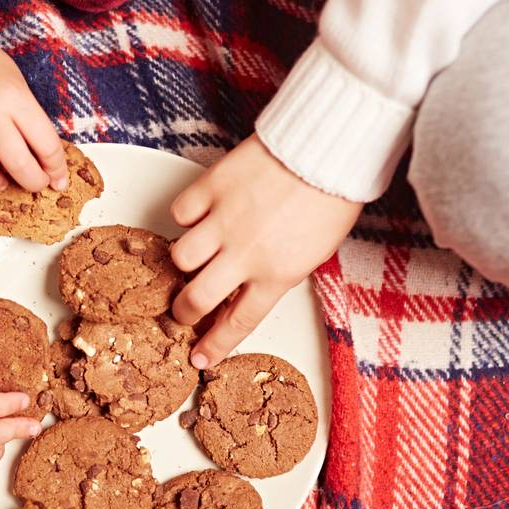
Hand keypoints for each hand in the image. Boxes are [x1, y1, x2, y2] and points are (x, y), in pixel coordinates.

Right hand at [0, 33, 66, 191]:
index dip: (57, 169)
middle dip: (33, 182)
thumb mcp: (21, 89)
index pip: (46, 145)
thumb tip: (47, 167)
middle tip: (35, 182)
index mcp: (13, 98)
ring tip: (0, 177)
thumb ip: (33, 126)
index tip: (58, 179)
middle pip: (17, 165)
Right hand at [170, 133, 362, 367]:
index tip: (200, 359)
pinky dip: (186, 217)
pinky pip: (181, 213)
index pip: (238, 323)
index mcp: (277, 275)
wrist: (327, 150)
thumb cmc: (327, 199)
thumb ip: (274, 276)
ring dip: (185, 261)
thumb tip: (241, 291)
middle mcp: (246, 253)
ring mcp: (225, 220)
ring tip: (196, 254)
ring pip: (181, 258)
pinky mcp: (212, 188)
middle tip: (183, 309)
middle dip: (184, 311)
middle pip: (198, 299)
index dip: (215, 345)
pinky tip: (201, 214)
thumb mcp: (311, 254)